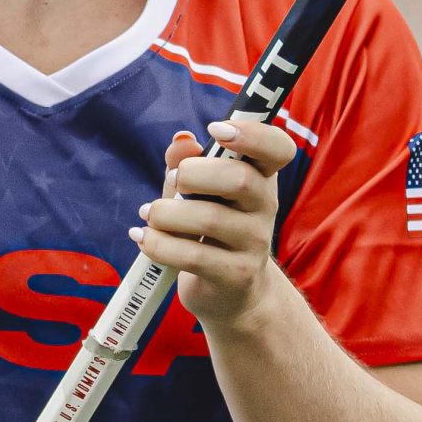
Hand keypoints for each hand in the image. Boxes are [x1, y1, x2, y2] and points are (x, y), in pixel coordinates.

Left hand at [138, 117, 297, 332]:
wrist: (231, 292)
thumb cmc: (210, 229)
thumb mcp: (196, 191)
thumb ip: (186, 163)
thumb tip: (182, 141)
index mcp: (261, 176)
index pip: (278, 148)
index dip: (252, 134)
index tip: (215, 130)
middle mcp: (266, 207)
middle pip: (239, 179)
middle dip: (192, 174)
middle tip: (175, 182)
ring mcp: (255, 243)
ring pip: (209, 218)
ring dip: (165, 213)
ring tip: (148, 215)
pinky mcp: (236, 274)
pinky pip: (193, 256)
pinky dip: (158, 244)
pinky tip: (143, 237)